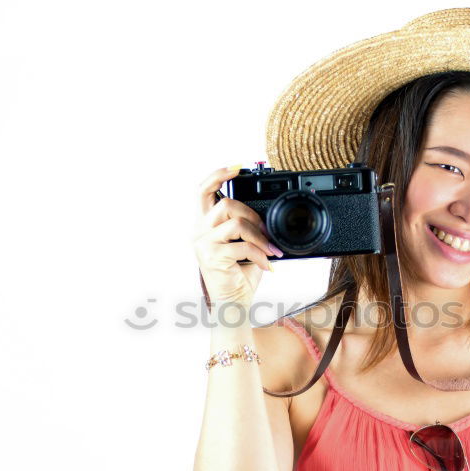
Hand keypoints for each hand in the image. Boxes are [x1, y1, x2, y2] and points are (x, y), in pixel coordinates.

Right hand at [193, 165, 281, 307]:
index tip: (236, 168)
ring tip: (270, 250)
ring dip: (259, 236)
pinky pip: (243, 246)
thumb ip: (245, 225)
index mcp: (204, 225)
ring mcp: (203, 244)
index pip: (203, 191)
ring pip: (236, 223)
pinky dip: (260, 255)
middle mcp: (199, 232)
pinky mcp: (212, 257)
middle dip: (253, 215)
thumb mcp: (242, 244)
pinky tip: (267, 264)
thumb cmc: (238, 274)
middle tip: (267, 232)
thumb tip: (266, 212)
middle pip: (226, 204)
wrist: (233, 302)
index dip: (218, 175)